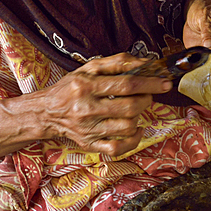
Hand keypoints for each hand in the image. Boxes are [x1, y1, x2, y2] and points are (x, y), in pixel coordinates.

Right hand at [36, 53, 171, 155]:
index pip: (126, 85)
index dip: (150, 84)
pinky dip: (133, 140)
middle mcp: (86, 109)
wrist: (46, 112)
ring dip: (139, 117)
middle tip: (147, 95)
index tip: (164, 82)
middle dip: (147, 100)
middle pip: (130, 107)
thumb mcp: (90, 67)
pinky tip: (135, 129)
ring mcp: (88, 130)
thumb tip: (146, 63)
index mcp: (86, 86)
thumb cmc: (71, 87)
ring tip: (134, 109)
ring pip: (127, 127)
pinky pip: (118, 148)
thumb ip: (118, 62)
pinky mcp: (89, 144)